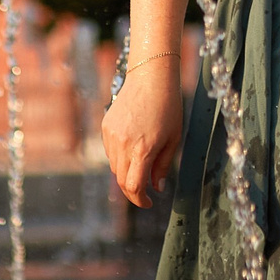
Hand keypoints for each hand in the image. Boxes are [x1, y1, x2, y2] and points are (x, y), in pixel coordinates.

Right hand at [101, 53, 183, 207]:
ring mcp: (111, 135)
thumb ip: (163, 165)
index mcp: (143, 149)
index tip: (149, 203)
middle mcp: (123, 144)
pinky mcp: (106, 126)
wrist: (151, 76)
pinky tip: (133, 148)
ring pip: (114, 166)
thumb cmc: (169, 106)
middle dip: (133, 191)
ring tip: (142, 166)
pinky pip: (110, 151)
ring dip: (126, 173)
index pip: (133, 186)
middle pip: (121, 180)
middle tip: (144, 193)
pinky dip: (120, 158)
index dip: (140, 200)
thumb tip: (156, 187)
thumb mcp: (173, 138)